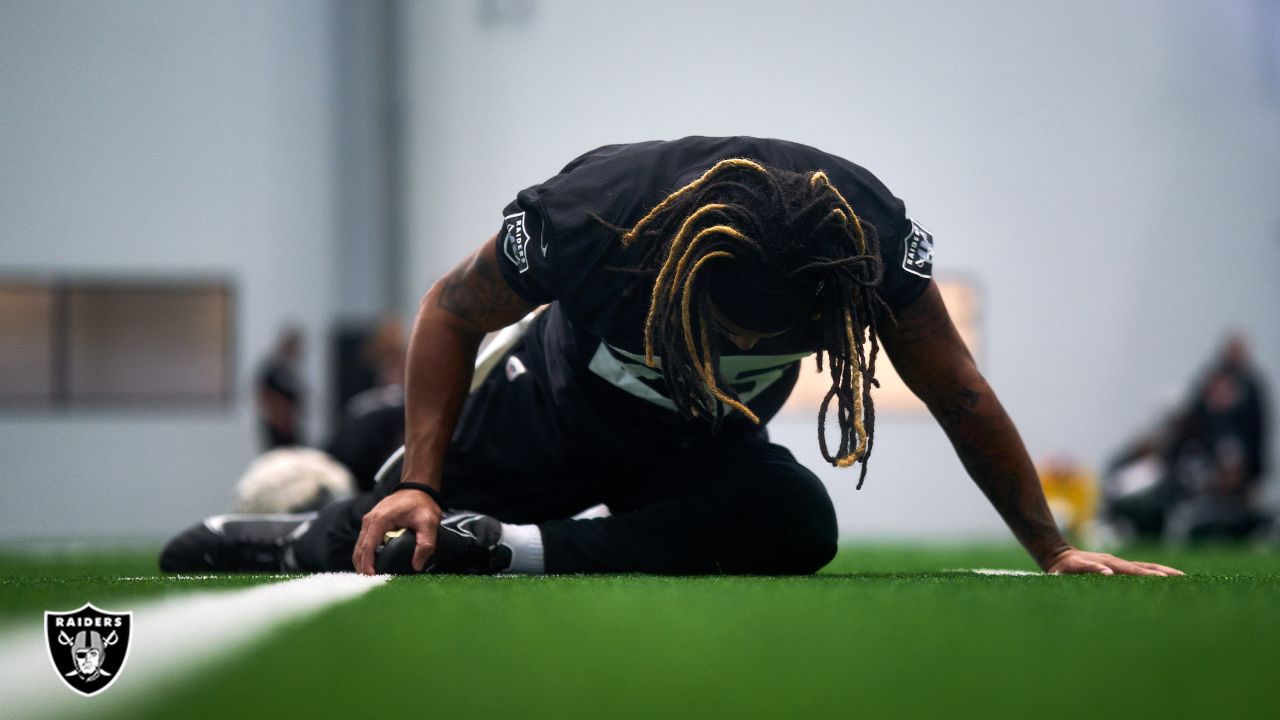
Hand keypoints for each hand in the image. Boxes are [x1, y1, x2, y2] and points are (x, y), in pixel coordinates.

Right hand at [352, 488, 441, 574]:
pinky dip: (365, 556)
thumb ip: (425, 544)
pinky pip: (364, 543)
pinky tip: (372, 567)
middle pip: (360, 550)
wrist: (417, 488)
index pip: (368, 547)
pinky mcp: (371, 524)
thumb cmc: (422, 504)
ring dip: (363, 563)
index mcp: (380, 520)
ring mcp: (368, 522)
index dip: (368, 565)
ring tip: (371, 580)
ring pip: (359, 547)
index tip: (371, 579)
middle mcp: (369, 521)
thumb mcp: (429, 523)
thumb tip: (417, 566)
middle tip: (370, 585)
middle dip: (363, 568)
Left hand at [1043, 548, 1183, 575]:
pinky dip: (1159, 574)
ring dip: (1165, 573)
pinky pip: (1143, 570)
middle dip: (1160, 574)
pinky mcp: (1122, 567)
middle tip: (1181, 581)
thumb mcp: (1062, 572)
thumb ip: (1084, 570)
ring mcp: (1119, 564)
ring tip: (1185, 579)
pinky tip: (1174, 580)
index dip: (1143, 574)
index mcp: (1103, 565)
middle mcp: (1114, 562)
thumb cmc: (1059, 569)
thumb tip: (1106, 572)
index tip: (1160, 579)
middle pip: (1141, 568)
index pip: (1127, 570)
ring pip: (1146, 567)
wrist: (1059, 555)